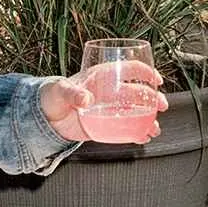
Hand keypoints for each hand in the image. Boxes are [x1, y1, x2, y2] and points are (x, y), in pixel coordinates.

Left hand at [40, 66, 167, 143]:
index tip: (157, 80)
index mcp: (103, 76)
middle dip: (154, 99)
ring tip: (154, 129)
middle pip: (139, 92)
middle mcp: (111, 91)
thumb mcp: (61, 91)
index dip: (146, 72)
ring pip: (136, 111)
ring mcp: (111, 108)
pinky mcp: (107, 123)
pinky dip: (137, 132)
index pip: (130, 69)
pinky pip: (127, 127)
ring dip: (149, 119)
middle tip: (162, 106)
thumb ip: (73, 93)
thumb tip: (85, 98)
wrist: (45, 117)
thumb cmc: (52, 96)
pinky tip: (143, 137)